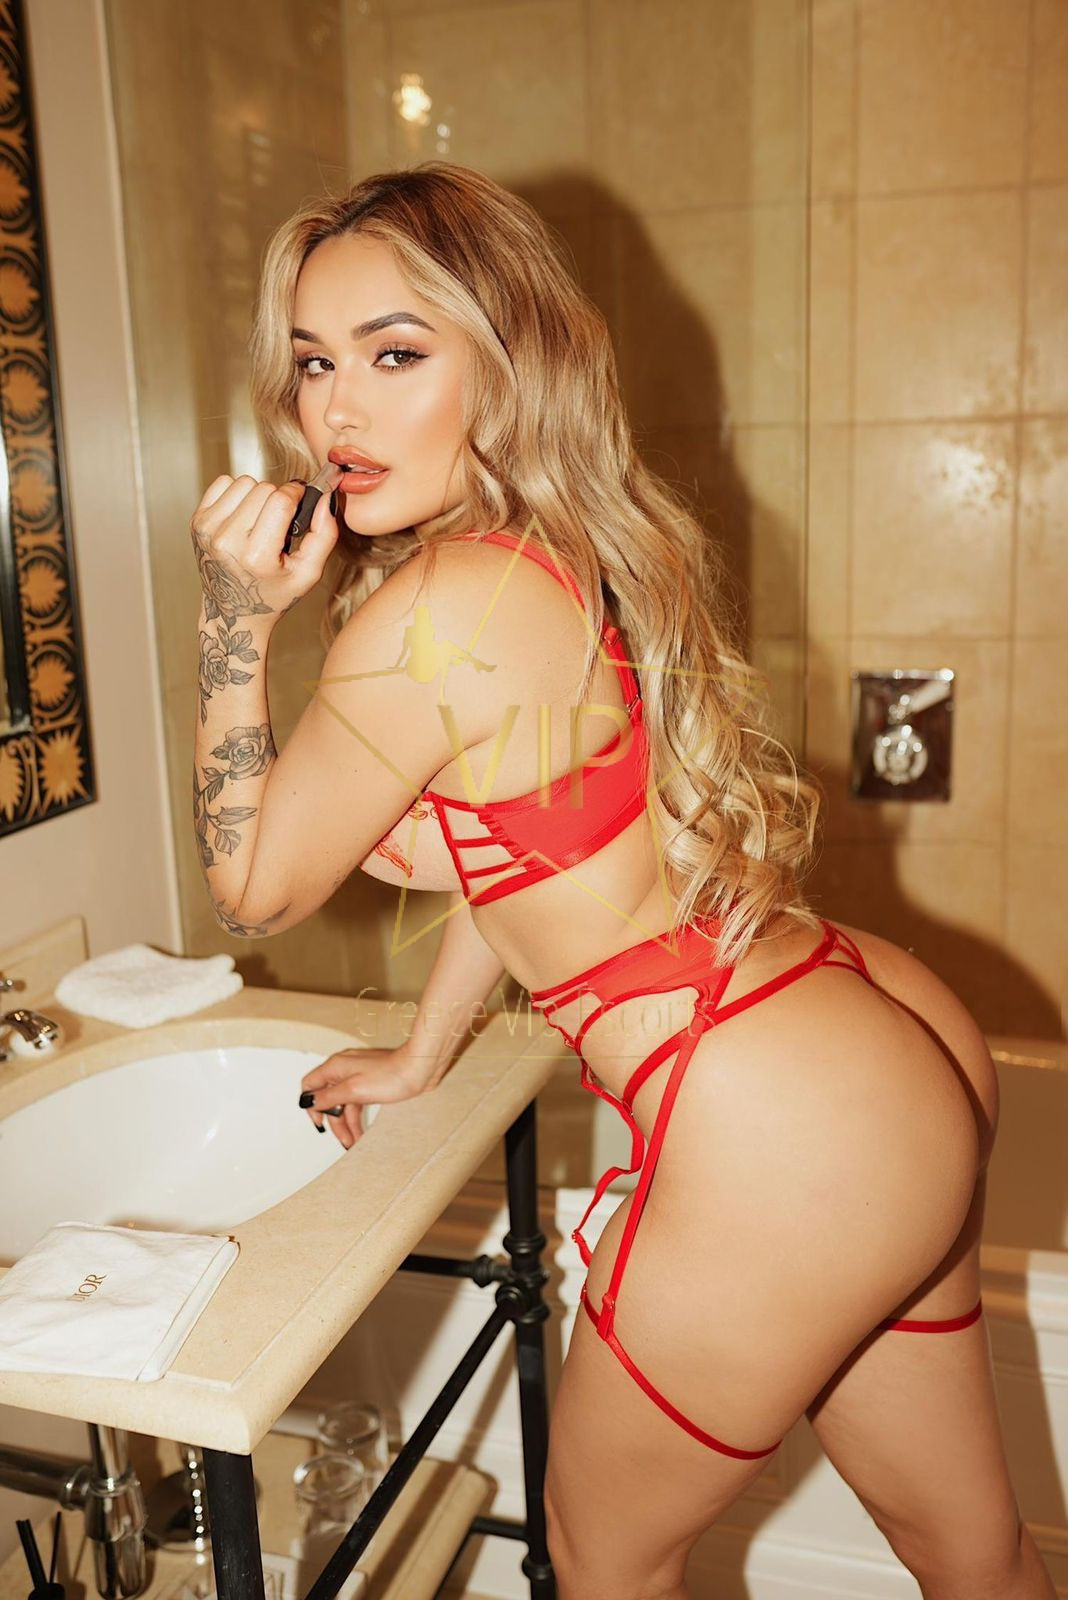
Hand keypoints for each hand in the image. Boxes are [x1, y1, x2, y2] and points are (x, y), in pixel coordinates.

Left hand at [190, 472, 339, 624]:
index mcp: (256, 557)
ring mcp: (208, 530)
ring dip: (256, 495)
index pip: (280, 500)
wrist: (233, 613)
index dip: (296, 493)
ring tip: (259, 520)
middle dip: (276, 498)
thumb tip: (324, 498)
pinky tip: (242, 516)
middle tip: (277, 522)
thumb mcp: (308, 574)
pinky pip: (223, 484)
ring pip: (243, 482)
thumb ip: (324, 536)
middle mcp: (227, 541)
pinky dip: (236, 494)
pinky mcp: (197, 521)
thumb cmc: (272, 594)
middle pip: (263, 488)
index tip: (300, 499)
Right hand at [299, 1045, 429, 1148]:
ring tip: (354, 1141)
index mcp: (335, 1066)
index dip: (311, 1105)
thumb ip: (329, 1096)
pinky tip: (362, 1131)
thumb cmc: (392, 1074)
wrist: (420, 1068)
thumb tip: (309, 1101)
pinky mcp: (372, 1082)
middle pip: (329, 1098)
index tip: (319, 1122)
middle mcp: (344, 1069)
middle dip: (335, 1121)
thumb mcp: (354, 1090)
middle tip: (343, 1140)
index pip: (310, 1085)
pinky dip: (358, 1117)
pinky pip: (358, 1101)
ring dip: (348, 1123)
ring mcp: (359, 1075)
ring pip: (345, 1102)